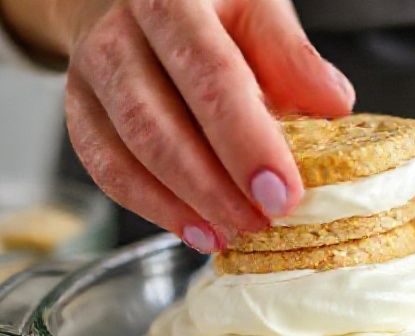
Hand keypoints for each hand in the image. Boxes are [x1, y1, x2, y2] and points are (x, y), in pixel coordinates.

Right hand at [0, 0, 354, 251]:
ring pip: (129, 152)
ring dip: (185, 204)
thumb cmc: (205, 6)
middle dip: (215, 185)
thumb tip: (334, 104)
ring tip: (233, 233)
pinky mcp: (79, 111)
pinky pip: (107, 170)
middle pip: (159, 121)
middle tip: (262, 221)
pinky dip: (154, 208)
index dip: (247, 142)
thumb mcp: (255, 9)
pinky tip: (196, 230)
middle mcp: (120, 34)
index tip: (282, 192)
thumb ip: (291, 55)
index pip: (212, 76)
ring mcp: (91, 75)